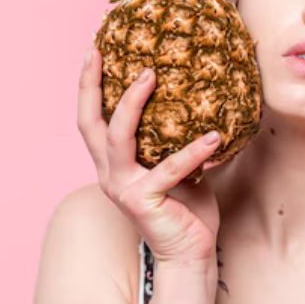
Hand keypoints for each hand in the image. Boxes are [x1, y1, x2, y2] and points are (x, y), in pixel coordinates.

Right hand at [77, 45, 222, 269]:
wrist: (189, 253)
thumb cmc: (186, 208)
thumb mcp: (179, 166)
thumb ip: (175, 138)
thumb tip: (200, 100)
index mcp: (115, 164)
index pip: (93, 120)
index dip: (89, 86)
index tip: (95, 51)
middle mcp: (110, 173)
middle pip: (89, 123)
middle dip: (91, 84)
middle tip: (101, 51)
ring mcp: (123, 187)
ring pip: (118, 137)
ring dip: (133, 104)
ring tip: (152, 76)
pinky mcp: (143, 200)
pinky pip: (170, 168)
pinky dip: (192, 151)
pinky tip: (214, 137)